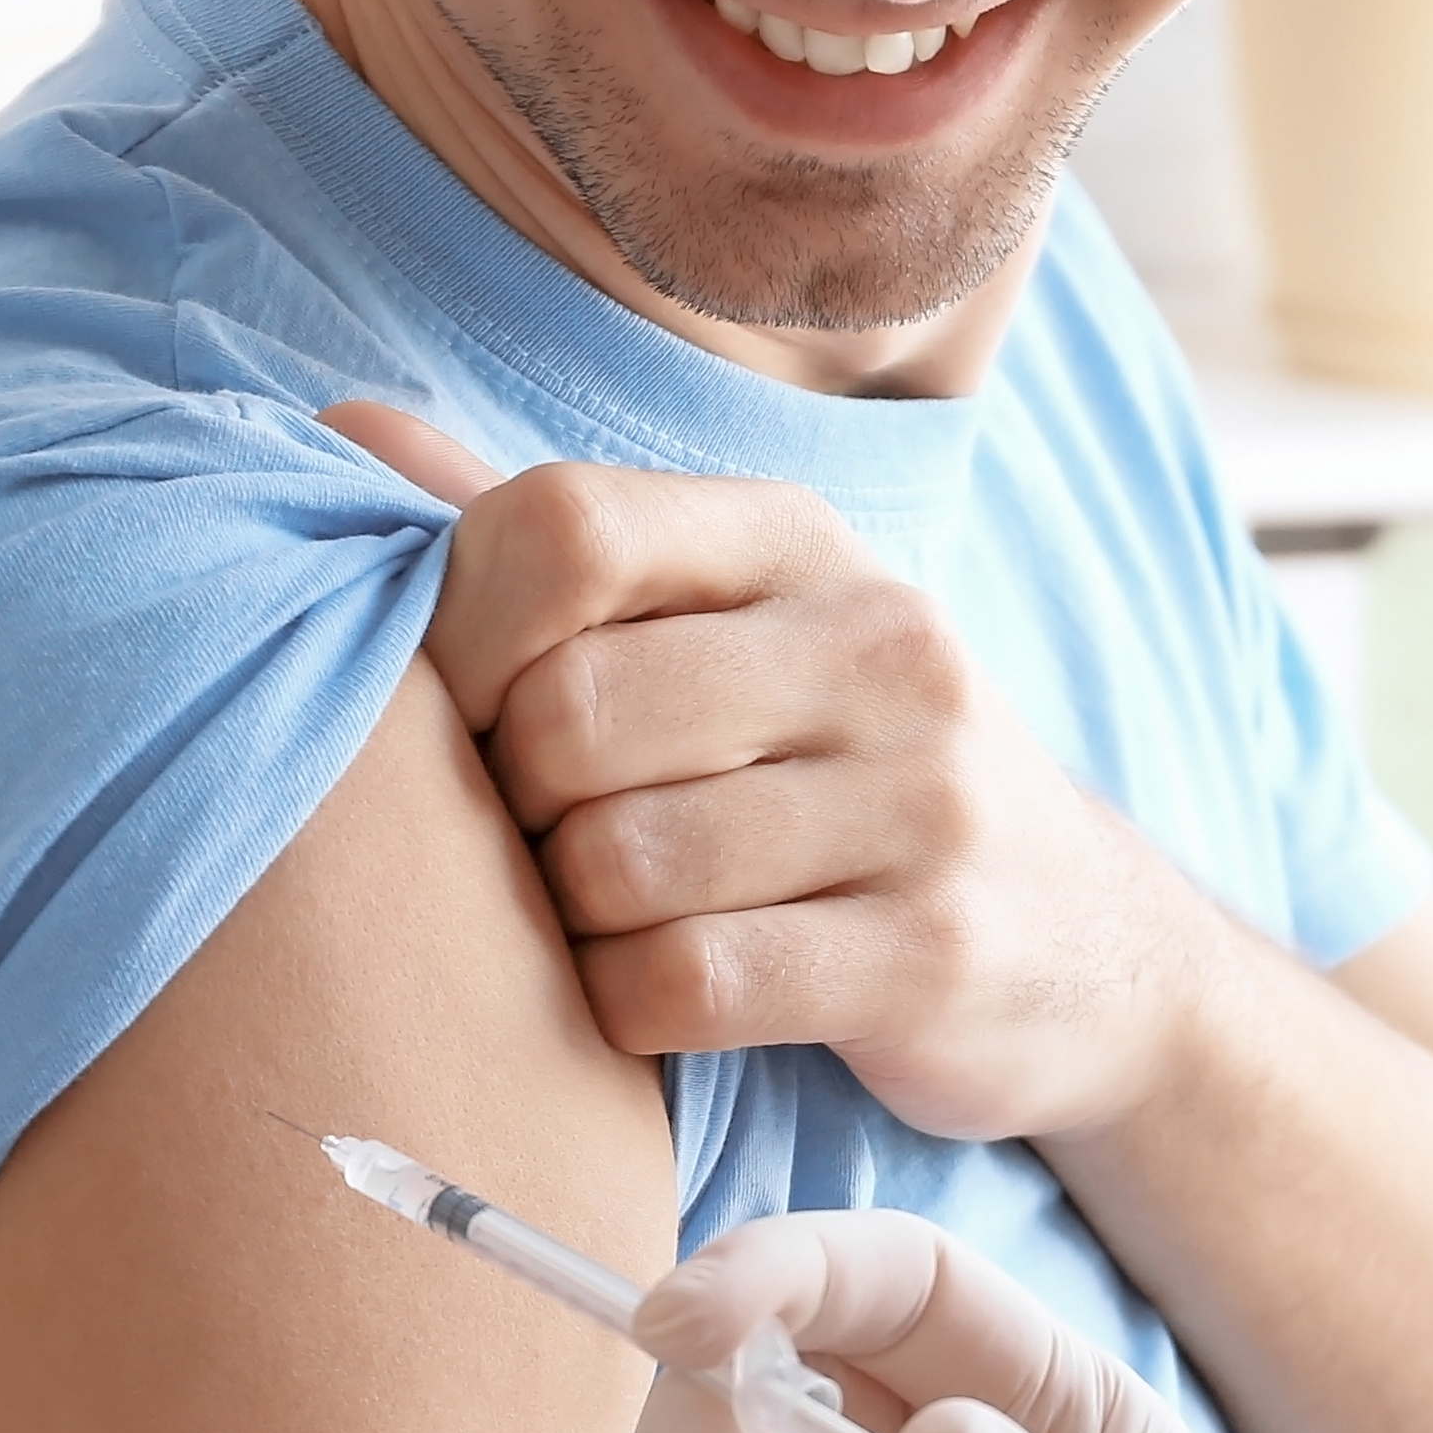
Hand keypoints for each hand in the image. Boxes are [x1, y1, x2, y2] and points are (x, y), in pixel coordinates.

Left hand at [328, 399, 1222, 1142]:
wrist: (1090, 947)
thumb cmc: (846, 776)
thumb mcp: (730, 628)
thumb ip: (544, 541)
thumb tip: (342, 423)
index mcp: (801, 540)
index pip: (565, 528)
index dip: (461, 634)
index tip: (468, 717)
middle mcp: (884, 645)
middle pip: (570, 711)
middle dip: (514, 804)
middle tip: (544, 847)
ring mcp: (924, 802)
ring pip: (617, 862)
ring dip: (571, 923)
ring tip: (610, 923)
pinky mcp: (933, 955)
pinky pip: (688, 983)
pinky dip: (629, 1009)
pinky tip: (658, 996)